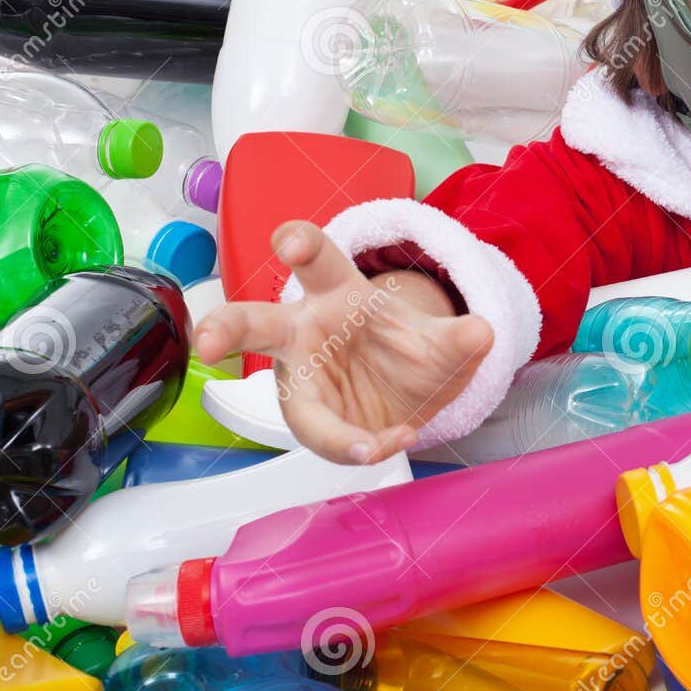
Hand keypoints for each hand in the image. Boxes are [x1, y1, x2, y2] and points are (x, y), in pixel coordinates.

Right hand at [194, 221, 494, 463]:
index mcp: (338, 292)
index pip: (316, 260)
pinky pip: (328, 438)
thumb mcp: (442, 339)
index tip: (289, 242)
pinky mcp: (312, 419)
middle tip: (208, 341)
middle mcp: (306, 333)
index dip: (299, 245)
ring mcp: (303, 380)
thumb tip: (482, 332)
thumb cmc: (406, 349)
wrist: (411, 391)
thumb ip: (461, 337)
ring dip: (321, 430)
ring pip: (289, 402)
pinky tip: (387, 444)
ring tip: (366, 448)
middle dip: (225, 328)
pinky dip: (359, 446)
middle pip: (255, 323)